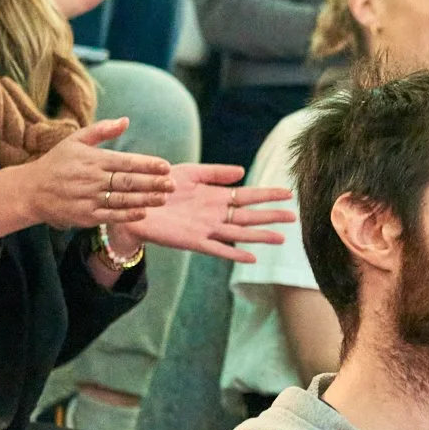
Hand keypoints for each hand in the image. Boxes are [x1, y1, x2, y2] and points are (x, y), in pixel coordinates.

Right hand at [23, 119, 173, 228]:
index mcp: (92, 160)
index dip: (148, 164)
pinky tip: (143, 212)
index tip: (166, 166)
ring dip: (146, 199)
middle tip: (172, 184)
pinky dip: (128, 214)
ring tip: (163, 197)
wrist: (30, 190)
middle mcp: (92, 179)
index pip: (126, 161)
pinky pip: (111, 216)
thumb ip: (101, 130)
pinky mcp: (85, 216)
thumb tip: (126, 120)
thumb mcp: (75, 140)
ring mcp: (89, 199)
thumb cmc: (57, 162)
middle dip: (153, 183)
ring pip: (123, 200)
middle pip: (128, 182)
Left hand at [112, 163, 294, 262]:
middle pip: (250, 216)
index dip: (268, 194)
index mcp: (216, 196)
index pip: (249, 196)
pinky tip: (251, 258)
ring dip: (260, 237)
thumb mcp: (190, 173)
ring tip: (281, 239)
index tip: (288, 193)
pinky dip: (234, 253)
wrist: (135, 203)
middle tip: (294, 217)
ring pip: (240, 234)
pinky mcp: (194, 241)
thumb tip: (243, 171)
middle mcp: (216, 214)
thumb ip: (215, 172)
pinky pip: (218, 249)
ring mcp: (207, 229)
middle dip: (272, 216)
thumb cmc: (161, 186)